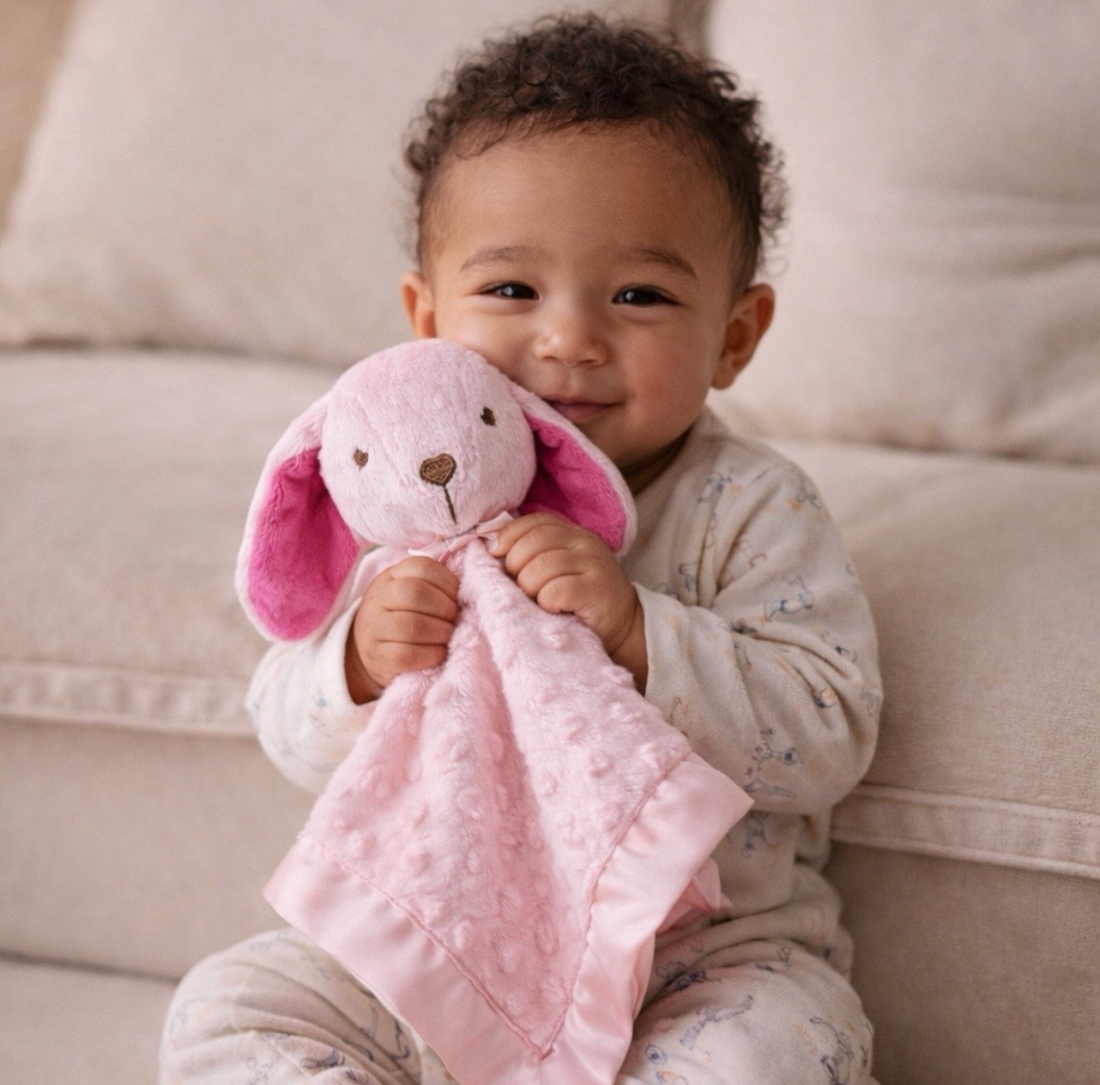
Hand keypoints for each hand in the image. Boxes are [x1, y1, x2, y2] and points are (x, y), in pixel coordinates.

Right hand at [345, 556, 459, 703]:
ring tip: (448, 636)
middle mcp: (378, 598)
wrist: (372, 649)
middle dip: (445, 608)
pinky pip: (407, 655)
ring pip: (412, 626)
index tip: (457, 597)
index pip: (422, 566)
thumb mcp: (411, 593)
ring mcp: (374, 628)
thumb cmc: (403, 616)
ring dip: (441, 632)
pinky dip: (431, 655)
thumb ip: (434, 586)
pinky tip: (439, 653)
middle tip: (454, 620)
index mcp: (391, 576)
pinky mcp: (377, 658)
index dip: (448, 582)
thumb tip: (468, 592)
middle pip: (416, 593)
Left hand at [491, 513, 647, 689]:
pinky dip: (546, 603)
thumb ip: (532, 555)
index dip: (509, 536)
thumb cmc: (579, 600)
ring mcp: (594, 565)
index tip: (496, 556)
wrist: (623, 627)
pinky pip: (556, 590)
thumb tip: (490, 550)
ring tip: (537, 601)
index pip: (534, 522)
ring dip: (529, 587)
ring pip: (541, 566)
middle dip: (515, 566)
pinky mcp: (597, 591)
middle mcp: (585, 543)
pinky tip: (553, 609)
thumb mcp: (558, 569)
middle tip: (520, 587)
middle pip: (533, 542)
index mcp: (572, 533)